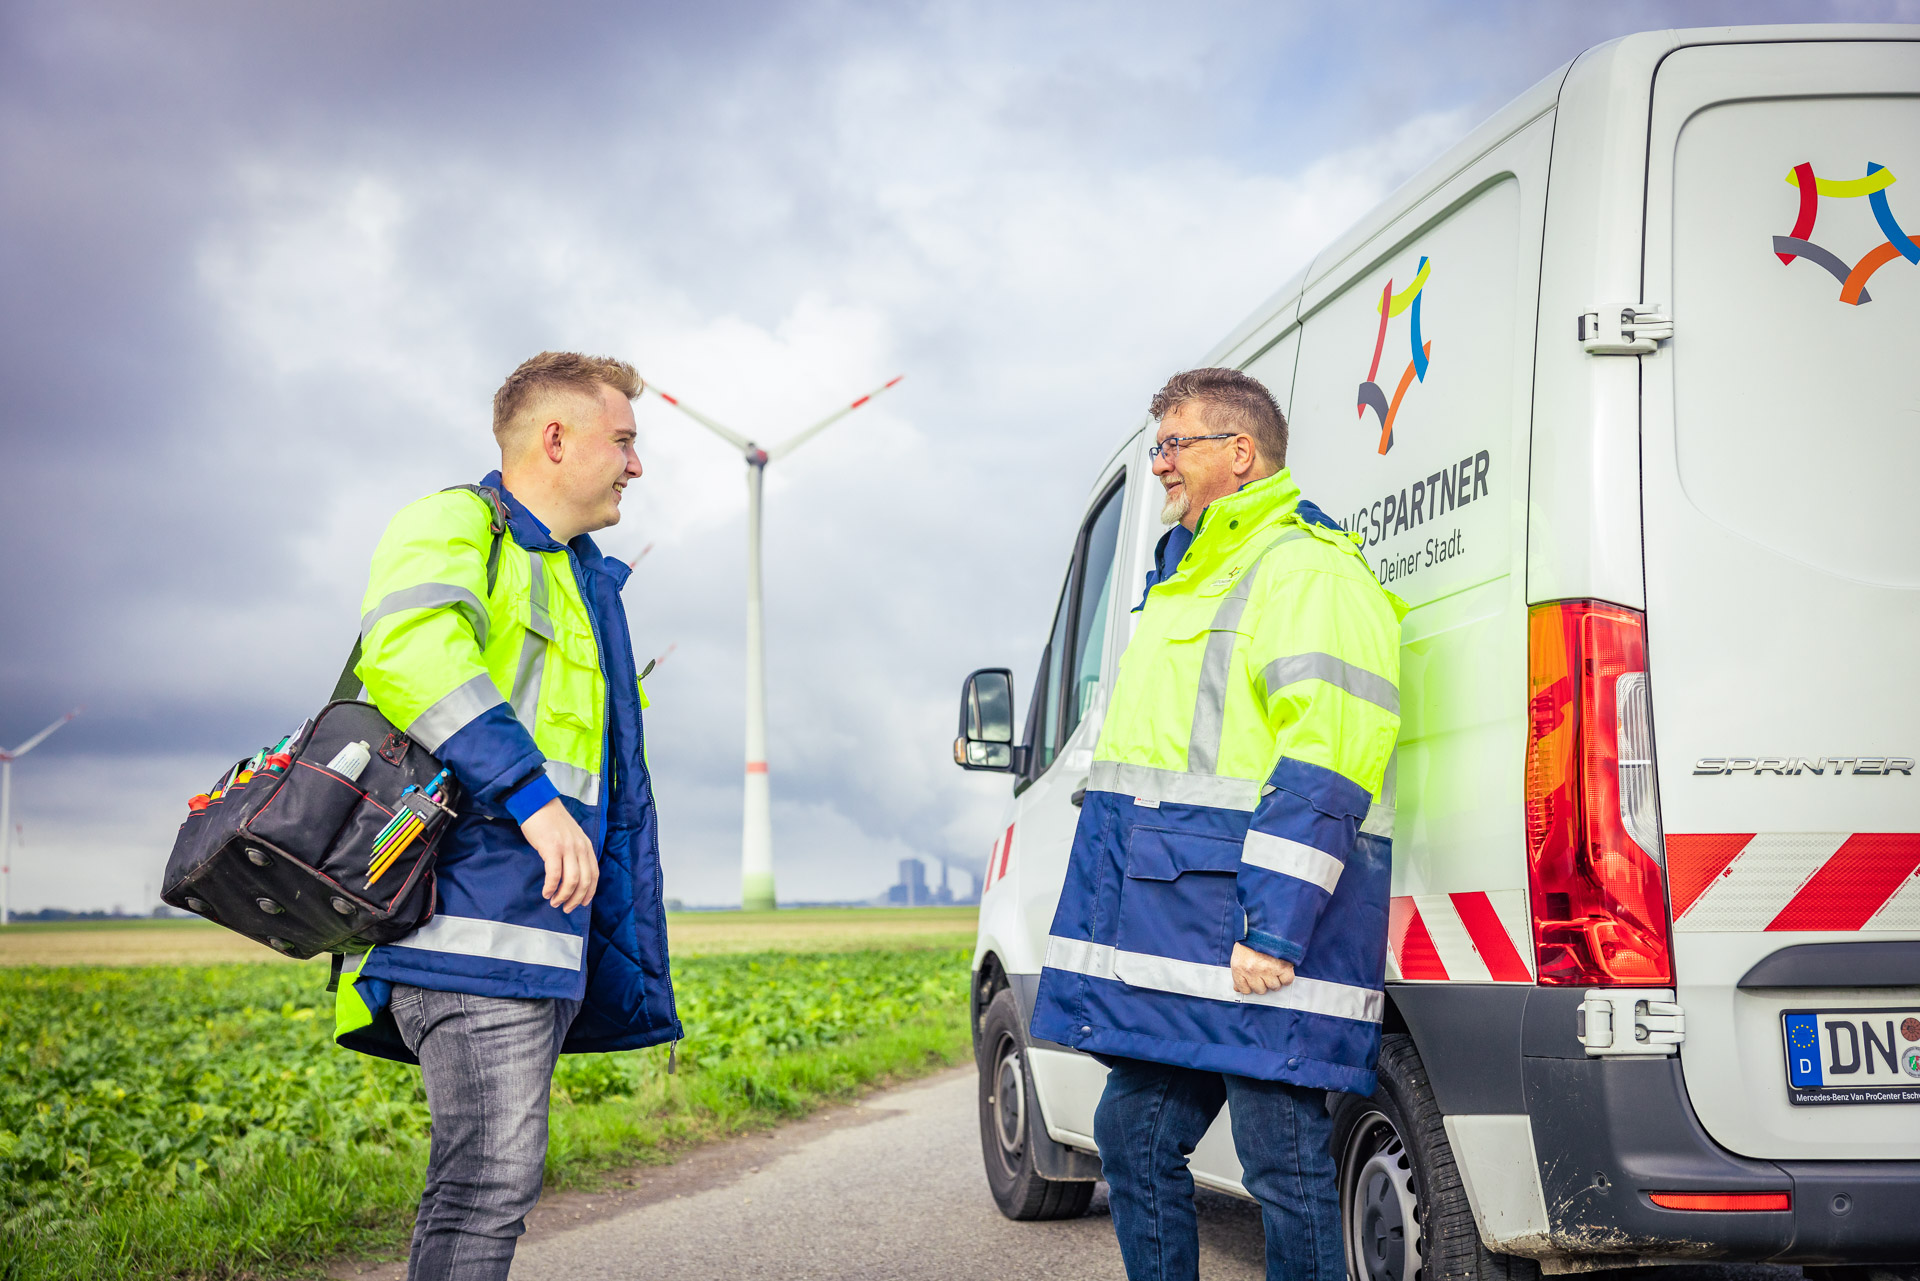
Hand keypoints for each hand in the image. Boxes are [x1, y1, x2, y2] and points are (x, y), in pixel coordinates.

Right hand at [520, 797, 598, 911]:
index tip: (581, 903)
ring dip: (563, 896)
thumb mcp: (571, 836)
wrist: (537, 803)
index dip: (589, 892)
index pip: (594, 874)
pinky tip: (546, 892)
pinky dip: (551, 887)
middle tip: (566, 908)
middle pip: (585, 881)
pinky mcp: (552, 848)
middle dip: (576, 899)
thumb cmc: (551, 821)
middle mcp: (580, 847)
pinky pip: (554, 874)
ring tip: (555, 902)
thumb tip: (572, 875)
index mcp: (586, 846)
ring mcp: (567, 848)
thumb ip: (575, 852)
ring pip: (572, 881)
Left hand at [1231, 942, 1294, 995]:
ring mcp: (1268, 970)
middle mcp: (1253, 971)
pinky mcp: (1282, 966)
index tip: (1254, 980)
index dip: (1251, 985)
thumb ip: (1238, 973)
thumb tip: (1238, 988)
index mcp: (1240, 968)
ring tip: (1274, 970)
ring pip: (1274, 987)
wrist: (1264, 925)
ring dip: (1275, 980)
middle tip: (1265, 973)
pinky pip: (1287, 980)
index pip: (1245, 990)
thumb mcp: (1238, 955)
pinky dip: (1286, 977)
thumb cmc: (1250, 939)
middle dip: (1263, 983)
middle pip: (1261, 990)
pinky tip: (1283, 970)